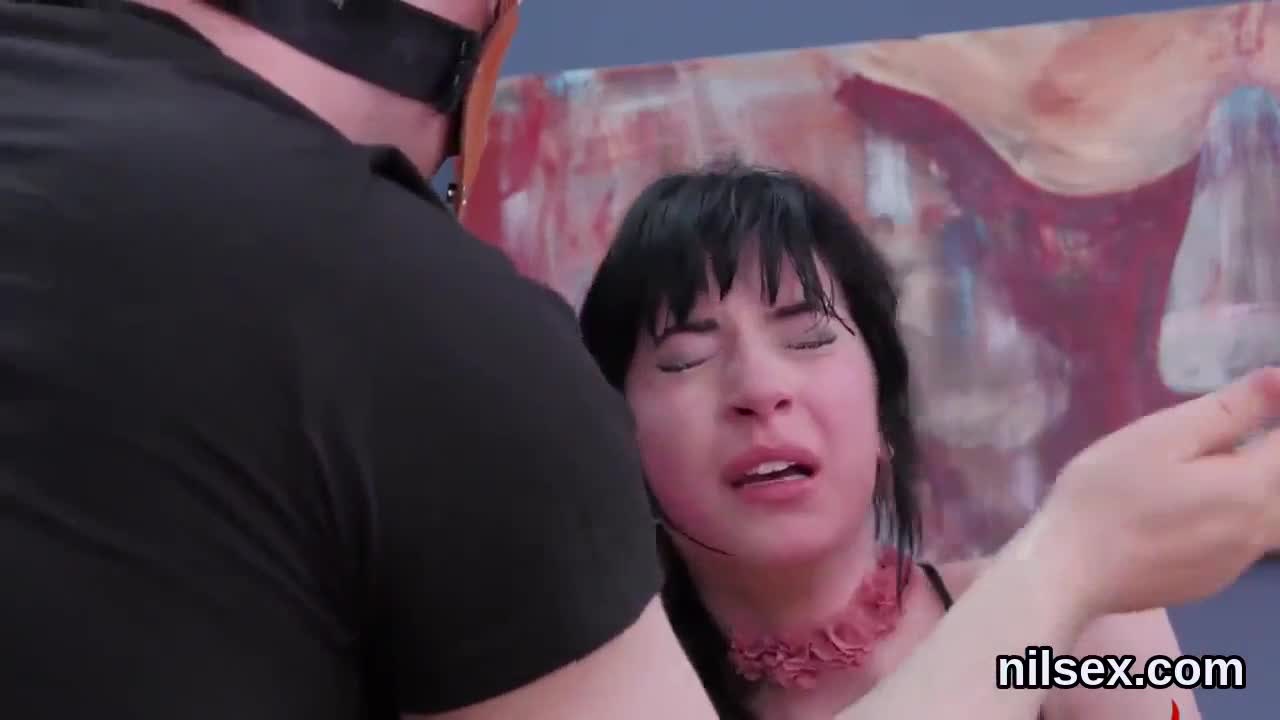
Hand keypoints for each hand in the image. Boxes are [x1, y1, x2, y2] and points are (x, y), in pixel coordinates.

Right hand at [1029, 367, 1279, 619]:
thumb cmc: (1107, 493)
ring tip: (1197, 473)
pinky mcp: (1211, 582)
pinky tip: (1186, 512)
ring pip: (1269, 517)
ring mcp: (1235, 563)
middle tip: (1205, 444)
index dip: (1273, 416)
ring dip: (1251, 488)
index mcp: (1251, 487)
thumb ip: (1228, 409)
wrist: (1070, 570)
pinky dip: (1232, 519)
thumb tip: (1279, 379)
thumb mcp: (1161, 436)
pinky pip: (1243, 544)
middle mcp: (1258, 530)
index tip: (1244, 406)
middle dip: (1264, 455)